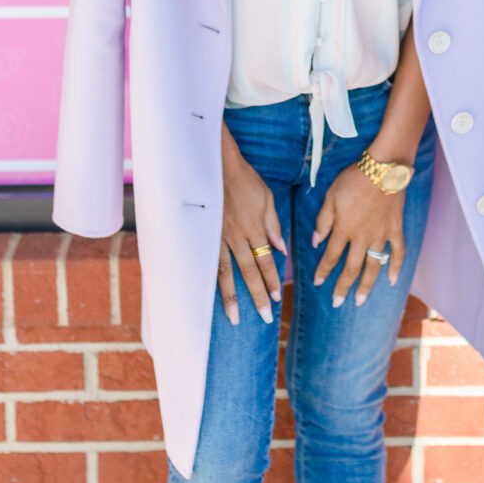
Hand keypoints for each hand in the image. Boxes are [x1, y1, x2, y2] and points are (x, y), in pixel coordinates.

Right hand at [219, 127, 284, 326]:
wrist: (215, 164)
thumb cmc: (243, 179)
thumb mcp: (266, 197)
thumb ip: (273, 225)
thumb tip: (281, 249)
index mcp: (254, 227)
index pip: (266, 260)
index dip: (272, 280)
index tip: (278, 298)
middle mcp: (236, 236)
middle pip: (248, 272)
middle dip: (257, 296)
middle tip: (265, 317)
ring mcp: (217, 237)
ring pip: (225, 273)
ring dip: (231, 297)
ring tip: (234, 318)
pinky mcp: (202, 234)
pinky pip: (207, 261)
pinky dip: (210, 279)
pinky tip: (209, 294)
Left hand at [312, 160, 405, 307]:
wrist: (383, 168)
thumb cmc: (354, 180)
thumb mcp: (331, 196)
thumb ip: (323, 221)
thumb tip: (316, 242)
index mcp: (344, 229)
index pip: (331, 256)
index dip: (323, 271)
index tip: (317, 283)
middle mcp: (362, 237)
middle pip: (351, 268)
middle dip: (343, 287)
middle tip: (337, 303)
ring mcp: (381, 235)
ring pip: (373, 266)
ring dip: (366, 285)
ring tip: (360, 300)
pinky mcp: (395, 230)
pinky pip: (397, 252)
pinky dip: (395, 267)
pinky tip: (391, 281)